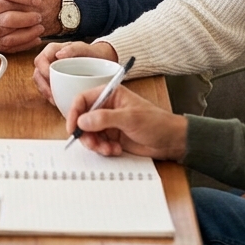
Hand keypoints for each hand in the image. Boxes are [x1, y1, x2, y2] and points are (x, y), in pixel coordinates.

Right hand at [33, 40, 118, 102]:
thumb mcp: (85, 48)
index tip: (51, 79)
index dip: (43, 70)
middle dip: (43, 85)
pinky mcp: (54, 81)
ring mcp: (50, 71)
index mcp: (53, 50)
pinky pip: (47, 89)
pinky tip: (58, 101)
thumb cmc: (92, 53)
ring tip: (55, 101)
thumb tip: (58, 55)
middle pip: (37, 73)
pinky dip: (50, 96)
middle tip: (52, 95)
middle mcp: (49, 60)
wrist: (101, 61)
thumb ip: (73, 49)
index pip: (40, 60)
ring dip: (45, 92)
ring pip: (40, 82)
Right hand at [67, 83, 186, 160]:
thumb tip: (82, 121)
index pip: (83, 100)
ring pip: (89, 134)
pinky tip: (116, 150)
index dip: (74, 113)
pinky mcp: (112, 137)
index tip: (73, 128)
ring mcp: (108, 123)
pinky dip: (103, 149)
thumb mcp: (130, 118)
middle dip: (86, 134)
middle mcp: (106, 107)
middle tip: (93, 144)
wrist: (171, 141)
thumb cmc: (156, 123)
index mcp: (110, 95)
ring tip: (109, 149)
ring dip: (95, 144)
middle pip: (83, 119)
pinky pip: (98, 143)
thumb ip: (104, 118)